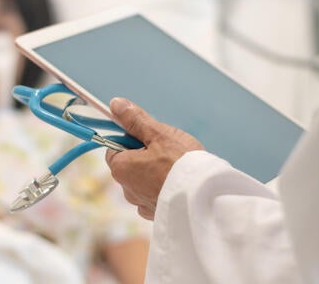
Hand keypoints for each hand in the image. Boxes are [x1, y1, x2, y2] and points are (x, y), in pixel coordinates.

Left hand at [105, 98, 203, 219]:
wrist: (203, 196)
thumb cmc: (180, 163)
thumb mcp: (158, 134)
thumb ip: (135, 120)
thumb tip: (116, 105)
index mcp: (121, 168)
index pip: (115, 148)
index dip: (131, 139)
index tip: (149, 137)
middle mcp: (127, 189)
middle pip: (130, 165)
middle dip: (144, 156)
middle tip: (167, 151)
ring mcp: (142, 204)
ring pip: (143, 181)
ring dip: (154, 174)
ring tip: (176, 168)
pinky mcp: (157, 213)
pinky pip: (155, 196)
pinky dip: (164, 189)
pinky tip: (178, 184)